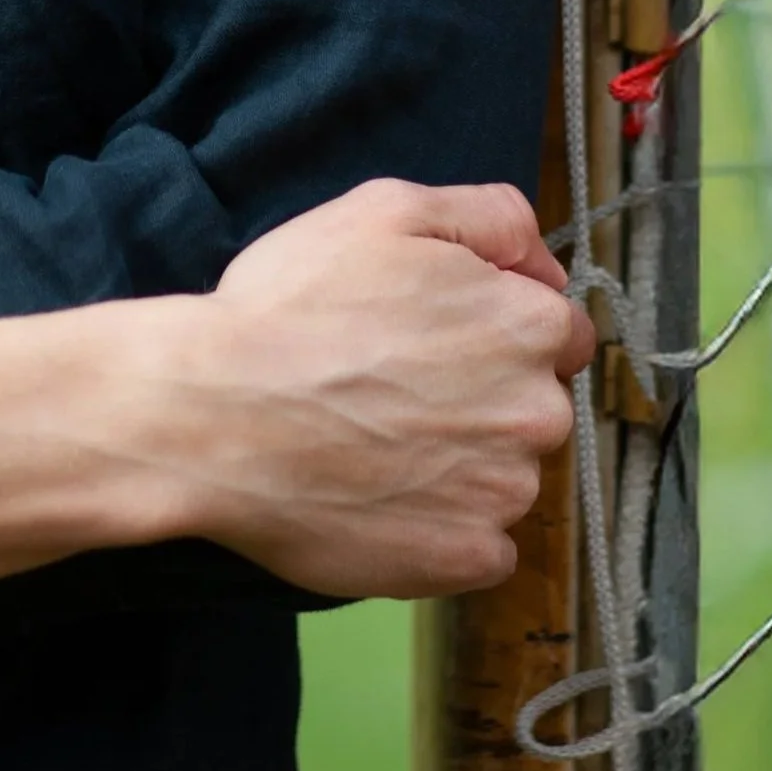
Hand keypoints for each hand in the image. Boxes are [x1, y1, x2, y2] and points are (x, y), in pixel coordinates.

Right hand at [191, 178, 595, 599]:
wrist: (213, 415)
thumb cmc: (290, 306)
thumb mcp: (384, 211)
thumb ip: (487, 216)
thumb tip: (544, 259)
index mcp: (527, 325)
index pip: (557, 332)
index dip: (494, 327)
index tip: (435, 336)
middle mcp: (537, 412)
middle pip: (533, 405)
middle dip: (481, 395)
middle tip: (390, 385)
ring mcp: (503, 494)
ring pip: (504, 475)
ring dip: (459, 462)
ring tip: (371, 440)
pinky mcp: (465, 559)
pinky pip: (479, 545)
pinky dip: (440, 526)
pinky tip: (380, 496)